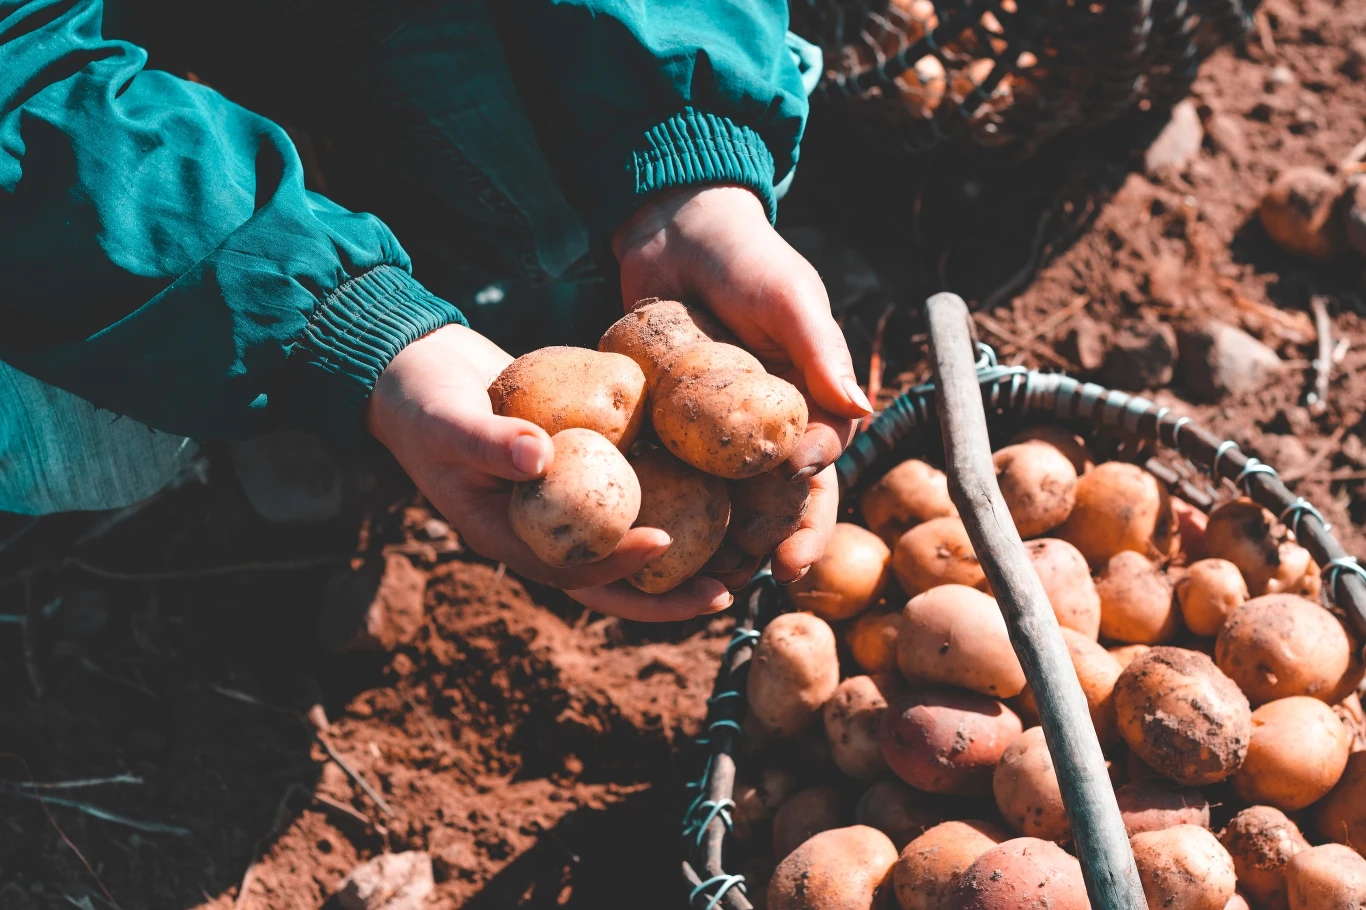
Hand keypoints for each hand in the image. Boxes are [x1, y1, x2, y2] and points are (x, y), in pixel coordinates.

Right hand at [368, 324, 732, 620]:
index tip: (663, 543)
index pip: (569, 568)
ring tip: (741, 553)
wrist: (417, 367)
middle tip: (728, 590)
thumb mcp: (446, 419)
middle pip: (611, 578)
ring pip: (628, 539)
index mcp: (505, 533)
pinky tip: (719, 484)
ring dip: (683, 553)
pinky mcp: (581, 468)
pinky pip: (629, 490)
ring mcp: (563, 501)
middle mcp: (540, 528)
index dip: (616, 565)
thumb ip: (488, 440)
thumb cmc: (420, 398)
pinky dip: (670, 493)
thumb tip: (541, 456)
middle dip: (668, 593)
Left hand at [613, 185, 868, 582]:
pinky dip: (667, 508)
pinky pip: (673, 473)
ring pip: (724, 500)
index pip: (818, 472)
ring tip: (703, 587)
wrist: (675, 229)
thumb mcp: (788, 298)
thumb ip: (819, 352)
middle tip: (746, 589)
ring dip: (718, 545)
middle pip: (774, 500)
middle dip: (768, 549)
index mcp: (809, 402)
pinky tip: (650, 544)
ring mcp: (716, 428)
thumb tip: (860, 411)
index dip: (809, 518)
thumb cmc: (745, 258)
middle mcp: (767, 424)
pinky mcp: (671, 422)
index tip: (791, 556)